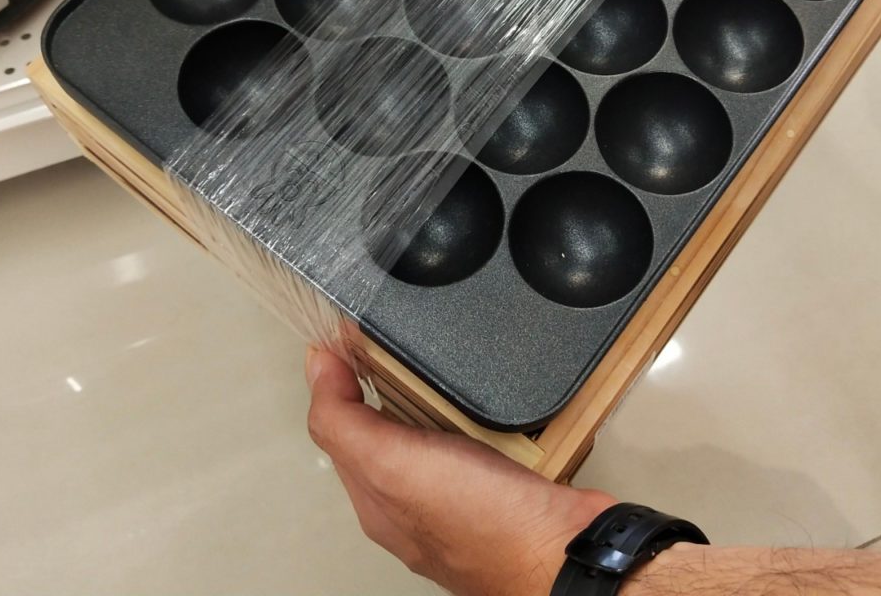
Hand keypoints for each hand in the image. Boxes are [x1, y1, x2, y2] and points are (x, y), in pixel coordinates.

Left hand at [305, 348, 615, 595]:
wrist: (564, 551)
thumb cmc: (482, 523)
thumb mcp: (391, 465)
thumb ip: (344, 419)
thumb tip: (315, 364)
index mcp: (376, 494)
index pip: (340, 421)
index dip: (340, 372)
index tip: (351, 330)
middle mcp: (415, 492)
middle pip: (389, 416)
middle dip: (392, 373)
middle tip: (401, 336)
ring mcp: (463, 483)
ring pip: (438, 417)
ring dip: (440, 384)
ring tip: (445, 355)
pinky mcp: (505, 471)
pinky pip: (483, 423)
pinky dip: (483, 401)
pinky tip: (489, 385)